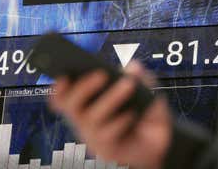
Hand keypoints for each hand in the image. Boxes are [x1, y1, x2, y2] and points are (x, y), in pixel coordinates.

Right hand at [49, 62, 171, 168]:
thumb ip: (139, 78)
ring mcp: (94, 136)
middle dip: (84, 87)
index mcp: (87, 104)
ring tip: (128, 84)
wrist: (157, 144)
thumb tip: (134, 67)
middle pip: (72, 105)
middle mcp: (86, 120)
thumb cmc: (143, 116)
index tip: (65, 75)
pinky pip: (107, 135)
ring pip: (92, 118)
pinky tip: (131, 113)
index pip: (64, 97)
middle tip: (102, 74)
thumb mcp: (145, 92)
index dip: (60, 87)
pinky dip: (119, 121)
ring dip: (110, 98)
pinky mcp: (107, 150)